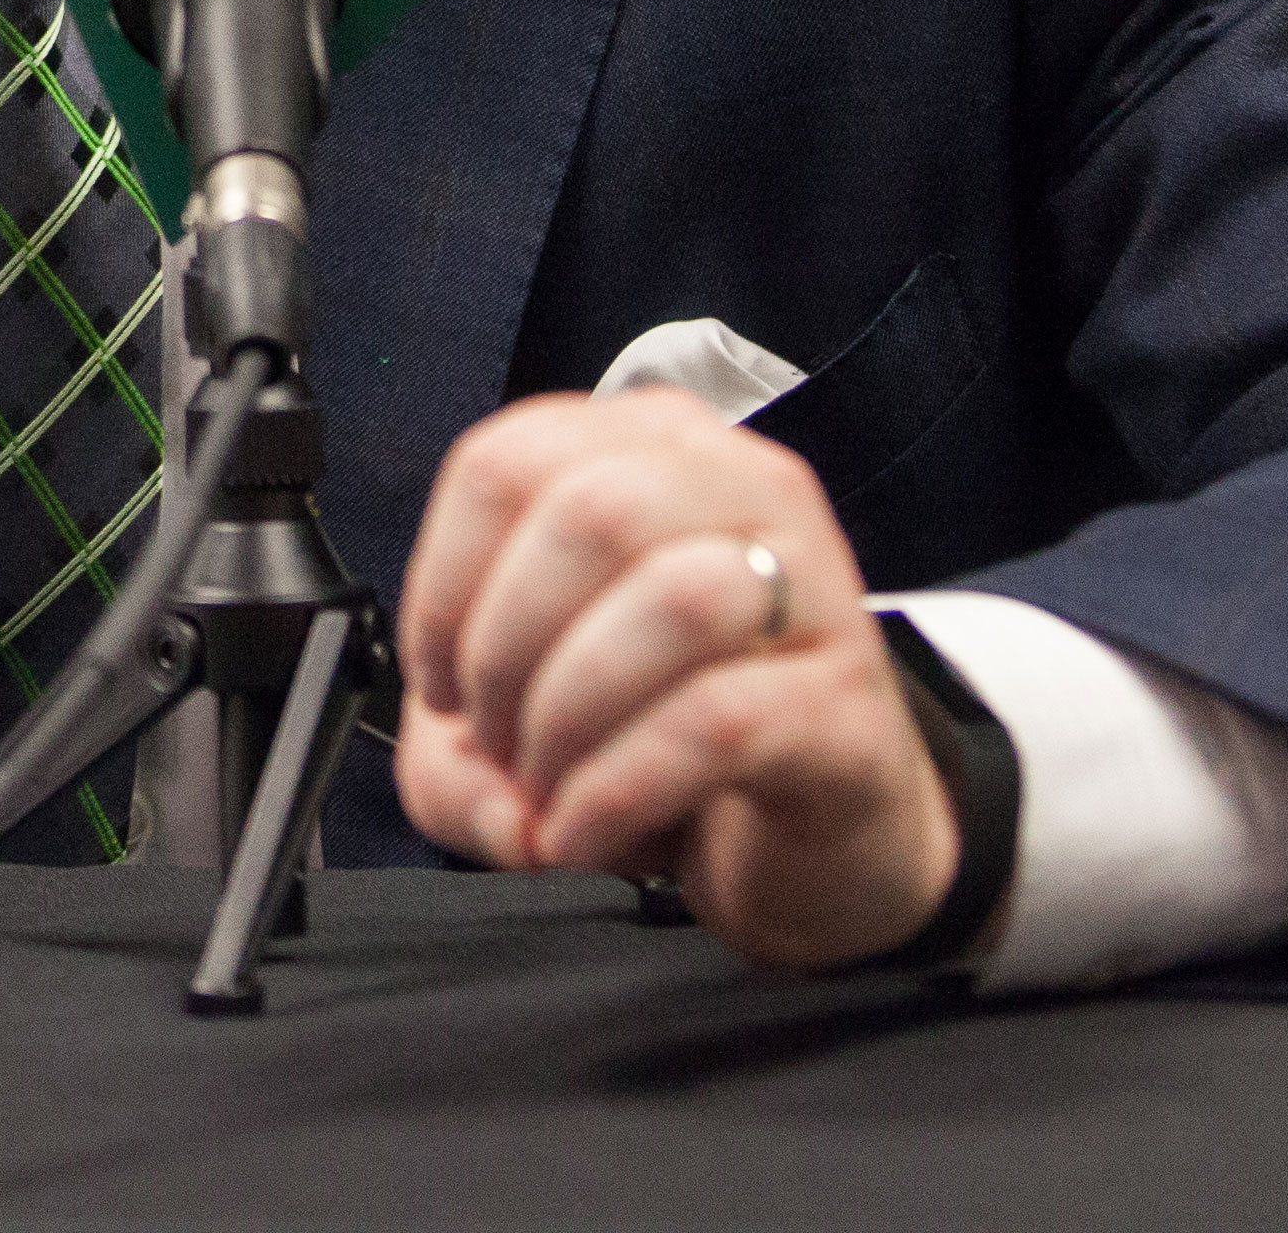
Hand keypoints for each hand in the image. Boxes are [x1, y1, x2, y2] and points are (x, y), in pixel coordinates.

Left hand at [391, 388, 961, 972]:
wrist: (819, 832)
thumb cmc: (665, 742)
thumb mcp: (519, 735)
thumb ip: (448, 760)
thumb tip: (484, 794)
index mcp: (649, 451)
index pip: (507, 462)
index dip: (442, 585)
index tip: (443, 684)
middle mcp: (741, 487)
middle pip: (589, 514)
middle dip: (505, 650)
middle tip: (500, 746)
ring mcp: (812, 589)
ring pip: (672, 598)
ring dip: (568, 715)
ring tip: (548, 791)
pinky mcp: (844, 700)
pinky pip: (718, 718)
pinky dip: (619, 787)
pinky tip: (586, 836)